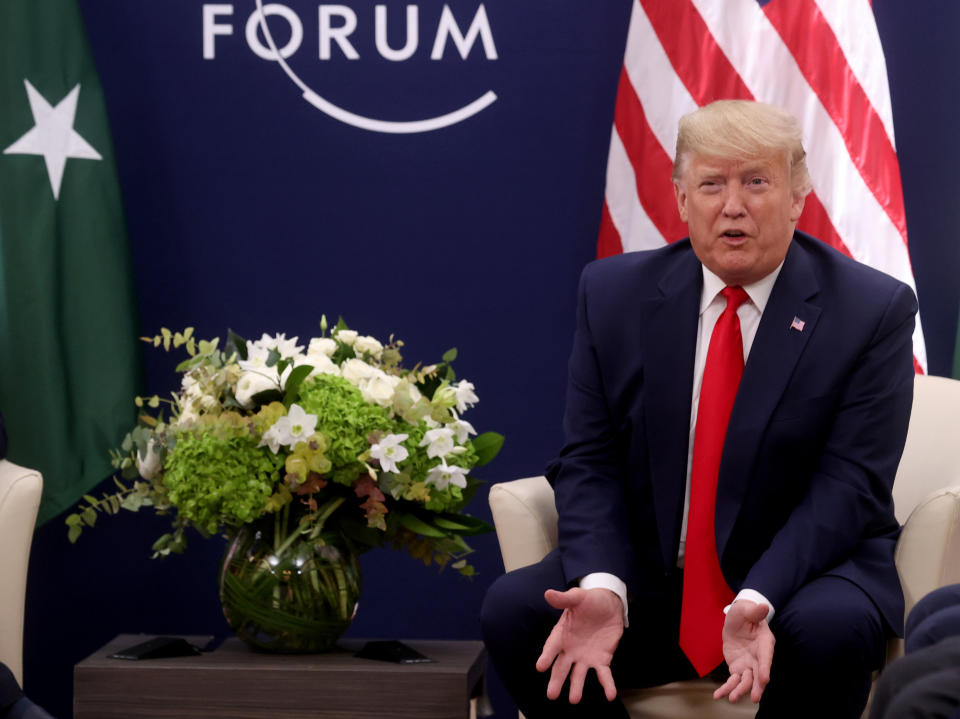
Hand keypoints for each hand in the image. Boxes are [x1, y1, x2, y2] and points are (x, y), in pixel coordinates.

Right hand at [535, 587, 623, 703]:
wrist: (609, 604)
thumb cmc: (589, 600)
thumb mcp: (577, 597)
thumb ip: (563, 599)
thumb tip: (548, 593)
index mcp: (561, 634)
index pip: (552, 647)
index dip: (546, 657)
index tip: (540, 667)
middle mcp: (570, 649)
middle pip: (561, 667)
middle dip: (556, 680)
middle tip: (552, 695)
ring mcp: (585, 657)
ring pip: (578, 675)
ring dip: (577, 687)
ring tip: (574, 699)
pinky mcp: (601, 660)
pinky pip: (603, 674)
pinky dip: (607, 684)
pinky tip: (610, 695)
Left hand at [713, 600, 774, 703]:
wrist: (737, 620)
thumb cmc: (745, 614)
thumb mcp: (747, 610)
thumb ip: (755, 612)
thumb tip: (764, 606)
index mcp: (765, 643)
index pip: (766, 657)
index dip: (765, 668)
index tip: (765, 680)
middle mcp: (759, 657)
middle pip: (759, 674)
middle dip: (757, 686)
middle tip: (755, 698)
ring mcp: (749, 664)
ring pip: (746, 681)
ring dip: (740, 690)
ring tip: (732, 698)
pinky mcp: (738, 668)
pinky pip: (733, 680)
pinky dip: (726, 688)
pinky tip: (718, 695)